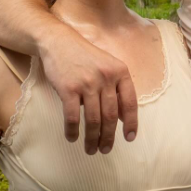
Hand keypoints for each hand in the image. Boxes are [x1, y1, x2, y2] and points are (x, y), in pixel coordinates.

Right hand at [39, 29, 137, 153]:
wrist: (58, 41)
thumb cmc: (85, 57)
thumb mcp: (108, 66)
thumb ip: (116, 88)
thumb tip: (122, 117)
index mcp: (120, 72)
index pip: (130, 103)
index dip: (131, 123)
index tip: (130, 138)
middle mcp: (106, 78)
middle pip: (111, 116)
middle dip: (108, 137)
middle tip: (105, 150)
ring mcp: (87, 83)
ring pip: (93, 119)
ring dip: (92, 138)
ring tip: (91, 149)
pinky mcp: (68, 88)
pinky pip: (72, 116)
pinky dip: (72, 130)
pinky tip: (73, 138)